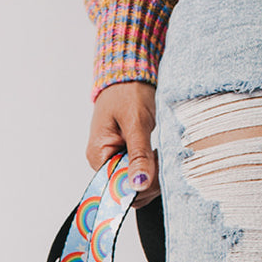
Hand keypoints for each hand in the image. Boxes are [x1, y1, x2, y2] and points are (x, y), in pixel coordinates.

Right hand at [86, 82, 159, 206]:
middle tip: (163, 164)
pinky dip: (151, 169)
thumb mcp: (136, 122)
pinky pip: (137, 172)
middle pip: (124, 188)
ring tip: (161, 157)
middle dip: (147, 182)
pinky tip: (157, 157)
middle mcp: (102, 161)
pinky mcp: (124, 155)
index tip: (157, 172)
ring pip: (133, 183)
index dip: (138, 186)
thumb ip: (139, 155)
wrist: (129, 72)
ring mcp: (113, 159)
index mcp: (98, 155)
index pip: (116, 186)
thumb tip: (139, 184)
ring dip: (151, 176)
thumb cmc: (128, 91)